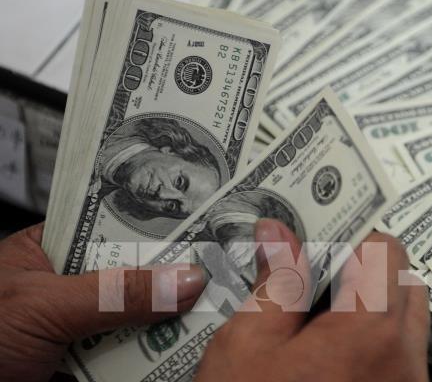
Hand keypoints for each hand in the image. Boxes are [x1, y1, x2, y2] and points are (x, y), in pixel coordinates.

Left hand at [0, 223, 205, 381]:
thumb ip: (115, 292)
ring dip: (174, 320)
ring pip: (142, 319)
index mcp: (55, 252)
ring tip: (220, 310)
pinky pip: (133, 358)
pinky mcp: (89, 367)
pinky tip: (187, 350)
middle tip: (226, 272)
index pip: (118, 227)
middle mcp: (74, 287)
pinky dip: (159, 358)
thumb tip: (185, 279)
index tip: (209, 226)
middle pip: (139, 275)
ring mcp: (83, 329)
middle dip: (177, 278)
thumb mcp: (43, 305)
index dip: (163, 226)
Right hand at [195, 219, 429, 381]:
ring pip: (406, 320)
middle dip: (362, 270)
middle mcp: (406, 363)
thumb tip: (277, 232)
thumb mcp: (247, 346)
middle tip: (310, 281)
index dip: (348, 236)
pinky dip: (370, 340)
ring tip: (311, 320)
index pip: (386, 250)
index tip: (315, 243)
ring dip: (368, 305)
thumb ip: (273, 281)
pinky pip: (399, 355)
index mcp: (371, 334)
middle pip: (404, 282)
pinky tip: (322, 354)